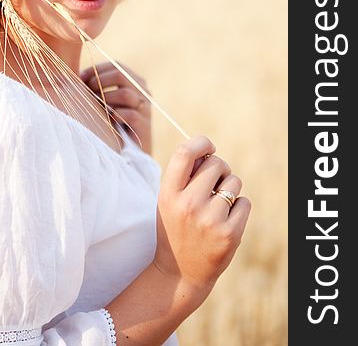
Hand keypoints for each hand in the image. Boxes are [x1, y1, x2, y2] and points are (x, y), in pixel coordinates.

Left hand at [80, 62, 152, 153]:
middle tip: (87, 93)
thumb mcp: (106, 103)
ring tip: (98, 108)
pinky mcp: (145, 126)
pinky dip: (116, 116)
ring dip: (106, 100)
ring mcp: (146, 109)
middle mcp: (143, 92)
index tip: (79, 78)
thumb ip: (97, 88)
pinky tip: (109, 121)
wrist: (128, 154)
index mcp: (135, 83)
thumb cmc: (112, 125)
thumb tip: (76, 76)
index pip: (117, 66)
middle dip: (98, 82)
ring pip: (125, 94)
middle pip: (121, 74)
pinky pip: (130, 115)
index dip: (96, 69)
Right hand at [154, 136, 250, 298]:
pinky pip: (244, 202)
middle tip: (214, 183)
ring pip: (234, 182)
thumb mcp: (168, 199)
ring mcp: (210, 220)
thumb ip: (184, 175)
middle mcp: (188, 204)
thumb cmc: (175, 226)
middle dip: (219, 169)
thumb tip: (209, 150)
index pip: (185, 153)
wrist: (180, 271)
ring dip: (229, 189)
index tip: (208, 146)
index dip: (200, 143)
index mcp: (169, 193)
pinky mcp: (230, 233)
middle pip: (216, 164)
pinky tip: (225, 220)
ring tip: (217, 205)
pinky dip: (239, 207)